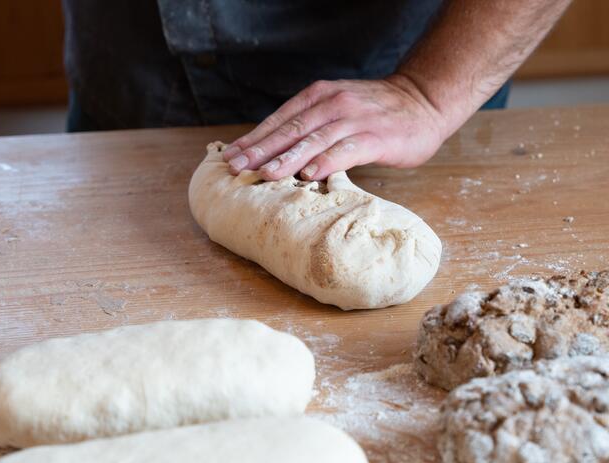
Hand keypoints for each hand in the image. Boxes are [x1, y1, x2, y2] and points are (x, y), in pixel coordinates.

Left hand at [223, 75, 448, 180]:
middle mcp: (333, 104)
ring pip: (314, 140)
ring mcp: (354, 119)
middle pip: (290, 130)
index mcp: (319, 95)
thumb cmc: (376, 111)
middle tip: (236, 168)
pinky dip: (326, 162)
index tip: (231, 156)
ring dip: (287, 158)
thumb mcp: (339, 107)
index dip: (254, 139)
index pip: (280, 120)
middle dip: (260, 150)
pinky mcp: (375, 136)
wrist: (424, 100)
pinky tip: (308, 175)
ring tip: (264, 174)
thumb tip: (278, 151)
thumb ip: (312, 123)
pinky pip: (346, 150)